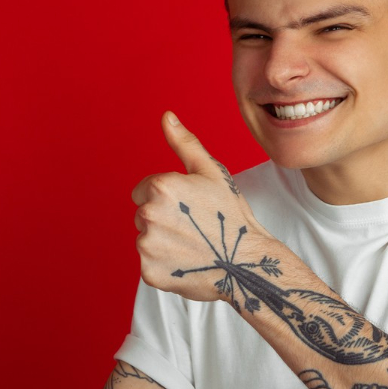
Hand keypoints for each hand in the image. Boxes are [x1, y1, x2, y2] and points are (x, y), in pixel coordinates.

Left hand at [132, 111, 278, 303]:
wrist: (245, 262)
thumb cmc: (231, 214)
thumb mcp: (211, 172)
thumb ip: (184, 143)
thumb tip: (167, 116)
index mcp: (160, 188)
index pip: (143, 191)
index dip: (168, 198)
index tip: (189, 208)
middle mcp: (148, 215)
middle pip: (142, 215)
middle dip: (163, 219)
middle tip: (193, 228)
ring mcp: (147, 246)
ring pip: (146, 239)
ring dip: (163, 242)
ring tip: (192, 246)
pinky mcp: (149, 272)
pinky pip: (149, 264)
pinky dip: (165, 265)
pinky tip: (187, 262)